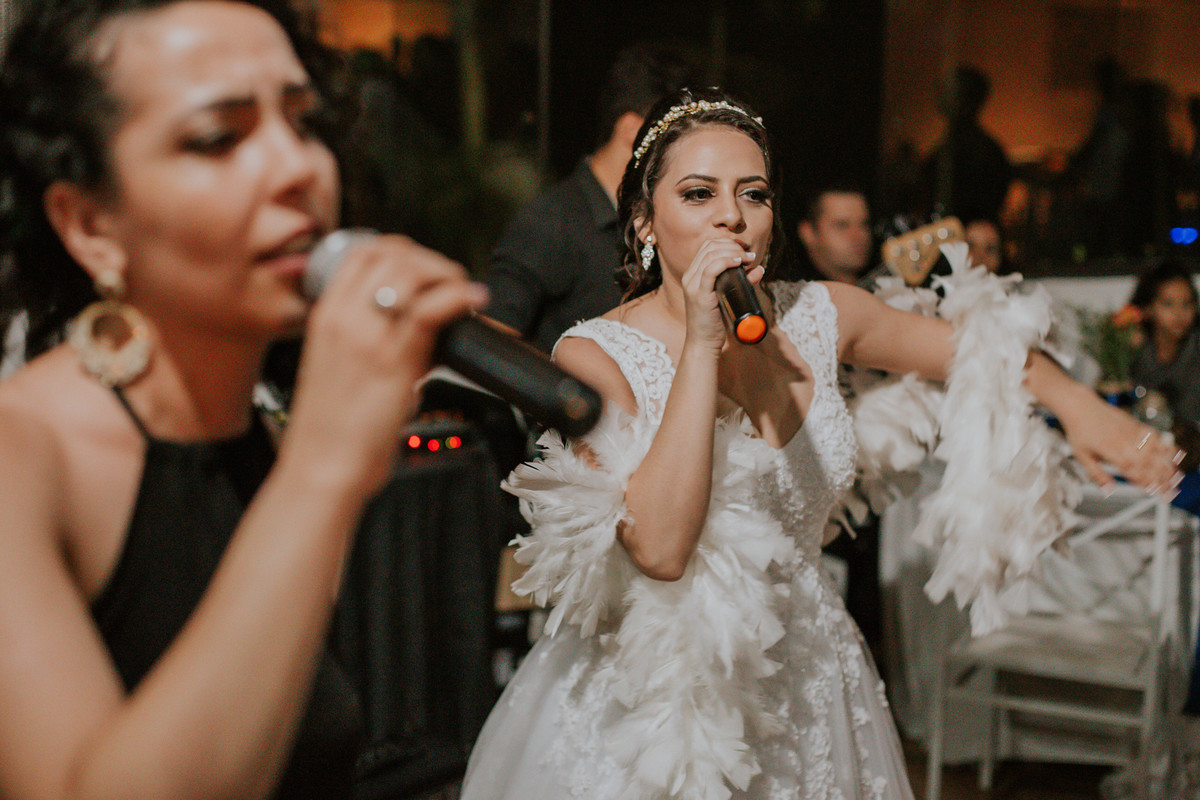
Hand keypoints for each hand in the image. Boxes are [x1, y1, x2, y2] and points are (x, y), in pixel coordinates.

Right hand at [283, 235, 488, 494]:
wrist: (320, 468)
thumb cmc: (332, 430)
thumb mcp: (342, 369)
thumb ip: (373, 342)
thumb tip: (418, 329)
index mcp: (325, 316)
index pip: (363, 253)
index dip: (402, 251)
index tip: (425, 269)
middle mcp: (343, 318)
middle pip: (390, 254)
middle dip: (430, 260)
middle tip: (452, 282)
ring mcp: (367, 337)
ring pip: (410, 272)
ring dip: (446, 275)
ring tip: (464, 295)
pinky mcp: (393, 361)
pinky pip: (430, 310)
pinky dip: (459, 297)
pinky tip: (473, 301)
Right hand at [679, 239, 763, 353]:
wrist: (703, 343)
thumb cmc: (715, 321)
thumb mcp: (729, 297)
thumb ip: (742, 282)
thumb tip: (759, 269)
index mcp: (693, 274)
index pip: (708, 247)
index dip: (728, 243)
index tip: (745, 252)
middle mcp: (690, 276)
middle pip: (710, 246)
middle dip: (732, 246)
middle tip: (748, 256)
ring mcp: (692, 285)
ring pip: (711, 254)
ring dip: (733, 252)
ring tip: (747, 259)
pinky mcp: (699, 295)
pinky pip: (711, 269)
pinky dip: (726, 262)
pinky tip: (738, 263)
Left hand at [1063, 398, 1185, 496]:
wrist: (1081, 407)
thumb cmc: (1080, 430)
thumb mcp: (1082, 457)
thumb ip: (1097, 475)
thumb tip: (1108, 490)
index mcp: (1113, 454)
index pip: (1136, 474)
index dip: (1149, 485)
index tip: (1158, 494)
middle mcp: (1126, 444)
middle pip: (1150, 465)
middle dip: (1163, 480)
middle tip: (1172, 491)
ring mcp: (1133, 434)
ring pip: (1157, 452)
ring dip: (1168, 466)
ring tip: (1176, 477)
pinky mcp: (1137, 425)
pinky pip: (1156, 436)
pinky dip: (1167, 445)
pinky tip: (1175, 453)